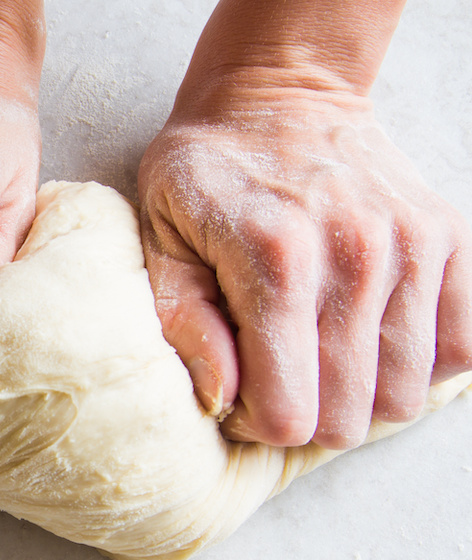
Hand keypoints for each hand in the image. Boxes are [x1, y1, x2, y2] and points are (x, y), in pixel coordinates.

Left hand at [140, 98, 471, 448]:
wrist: (276, 94)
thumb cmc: (205, 174)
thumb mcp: (160, 241)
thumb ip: (185, 325)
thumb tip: (222, 399)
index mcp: (275, 262)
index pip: (289, 412)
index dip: (256, 422)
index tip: (238, 394)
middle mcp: (356, 257)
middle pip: (349, 417)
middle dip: (305, 416)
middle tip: (274, 376)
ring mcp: (411, 247)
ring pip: (404, 395)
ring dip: (358, 395)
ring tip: (317, 356)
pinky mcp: (447, 238)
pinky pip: (462, 348)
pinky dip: (416, 363)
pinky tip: (368, 340)